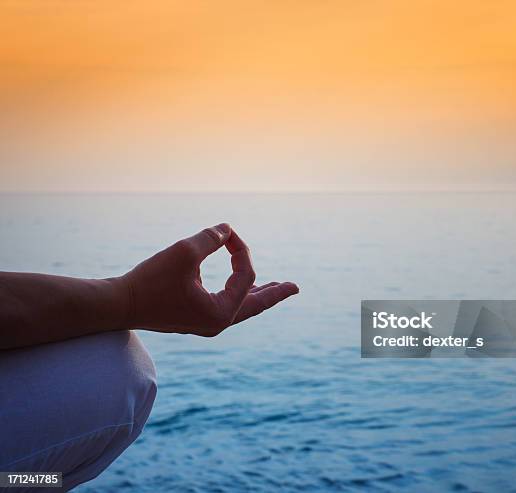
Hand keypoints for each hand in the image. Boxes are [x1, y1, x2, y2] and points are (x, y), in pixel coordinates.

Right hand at [120, 223, 298, 335]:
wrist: (117, 305)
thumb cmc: (149, 280)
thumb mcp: (183, 252)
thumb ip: (210, 238)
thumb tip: (228, 229)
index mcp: (221, 313)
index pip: (245, 275)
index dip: (240, 249)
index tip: (227, 233)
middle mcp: (217, 323)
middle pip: (255, 305)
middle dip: (275, 293)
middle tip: (296, 288)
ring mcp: (205, 324)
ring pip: (241, 308)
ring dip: (258, 295)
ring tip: (276, 288)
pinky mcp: (193, 319)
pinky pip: (225, 307)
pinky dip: (238, 296)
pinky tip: (242, 290)